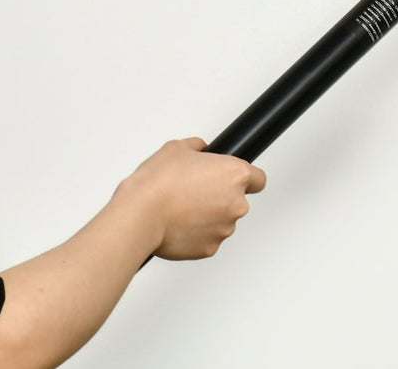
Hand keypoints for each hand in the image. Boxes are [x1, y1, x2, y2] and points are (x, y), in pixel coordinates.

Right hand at [113, 138, 266, 259]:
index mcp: (236, 175)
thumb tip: (201, 149)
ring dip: (209, 218)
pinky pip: (208, 240)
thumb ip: (197, 147)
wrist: (138, 216)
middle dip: (220, 199)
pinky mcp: (209, 249)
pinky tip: (179, 226)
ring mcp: (224, 228)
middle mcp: (236, 203)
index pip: (258, 179)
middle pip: (237, 201)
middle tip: (195, 195)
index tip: (235, 182)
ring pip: (222, 222)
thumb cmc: (157, 184)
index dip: (246, 180)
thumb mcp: (177, 149)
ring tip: (182, 211)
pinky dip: (197, 236)